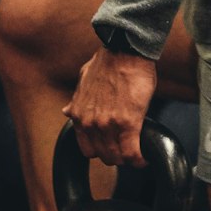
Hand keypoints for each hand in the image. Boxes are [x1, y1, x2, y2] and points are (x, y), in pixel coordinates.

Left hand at [62, 46, 157, 165]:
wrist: (124, 51)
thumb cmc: (108, 62)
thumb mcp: (84, 81)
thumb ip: (77, 101)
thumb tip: (67, 111)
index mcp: (79, 115)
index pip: (87, 149)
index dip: (101, 150)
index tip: (111, 148)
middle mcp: (91, 124)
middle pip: (104, 156)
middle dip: (116, 156)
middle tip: (127, 151)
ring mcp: (109, 125)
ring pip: (118, 157)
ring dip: (128, 158)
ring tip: (137, 154)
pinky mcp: (128, 124)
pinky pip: (133, 153)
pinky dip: (139, 159)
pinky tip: (144, 158)